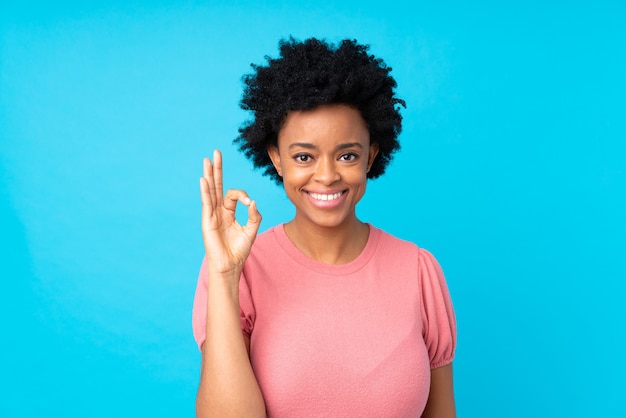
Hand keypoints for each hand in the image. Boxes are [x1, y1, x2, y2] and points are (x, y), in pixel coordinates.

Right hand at [200, 150, 261, 275]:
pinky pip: (206, 203)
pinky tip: (204, 179)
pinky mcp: (207, 221)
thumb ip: (255, 215)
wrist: (230, 266)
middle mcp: (218, 210)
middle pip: (217, 185)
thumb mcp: (252, 230)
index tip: (250, 204)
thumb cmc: (239, 250)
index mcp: (228, 212)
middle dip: (217, 169)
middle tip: (216, 152)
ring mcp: (211, 215)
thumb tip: (253, 201)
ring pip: (210, 190)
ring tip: (207, 160)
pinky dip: (205, 191)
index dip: (243, 195)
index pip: (234, 195)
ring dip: (209, 175)